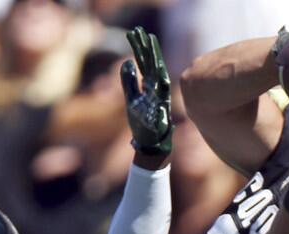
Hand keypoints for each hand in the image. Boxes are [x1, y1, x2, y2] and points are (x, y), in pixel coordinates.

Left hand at [121, 27, 171, 157]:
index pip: (144, 63)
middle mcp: (156, 91)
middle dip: (147, 50)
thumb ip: (129, 81)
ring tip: (152, 51)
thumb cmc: (142, 122)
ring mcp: (160, 102)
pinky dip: (161, 88)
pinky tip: (158, 75)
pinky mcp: (161, 116)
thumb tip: (127, 61)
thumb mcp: (131, 98)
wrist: (151, 145)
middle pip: (152, 66)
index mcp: (149, 86)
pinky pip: (162, 101)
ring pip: (160, 79)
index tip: (135, 32)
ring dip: (157, 66)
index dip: (139, 48)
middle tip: (142, 32)